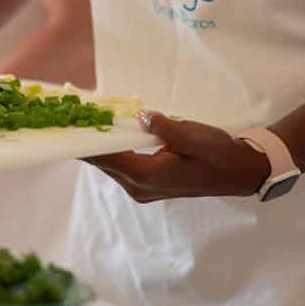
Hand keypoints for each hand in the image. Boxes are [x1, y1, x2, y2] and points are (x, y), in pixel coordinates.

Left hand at [86, 111, 270, 203]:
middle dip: (87, 144)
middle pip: (104, 164)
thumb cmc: (218, 154)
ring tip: (81, 127)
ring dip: (99, 148)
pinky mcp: (148, 185)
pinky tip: (105, 136)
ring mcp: (143, 189)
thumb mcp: (193, 136)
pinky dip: (112, 152)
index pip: (106, 158)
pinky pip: (122, 166)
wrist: (239, 172)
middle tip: (68, 122)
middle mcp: (139, 187)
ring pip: (111, 166)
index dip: (85, 144)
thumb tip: (140, 116)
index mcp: (147, 176)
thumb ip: (163, 127)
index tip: (65, 132)